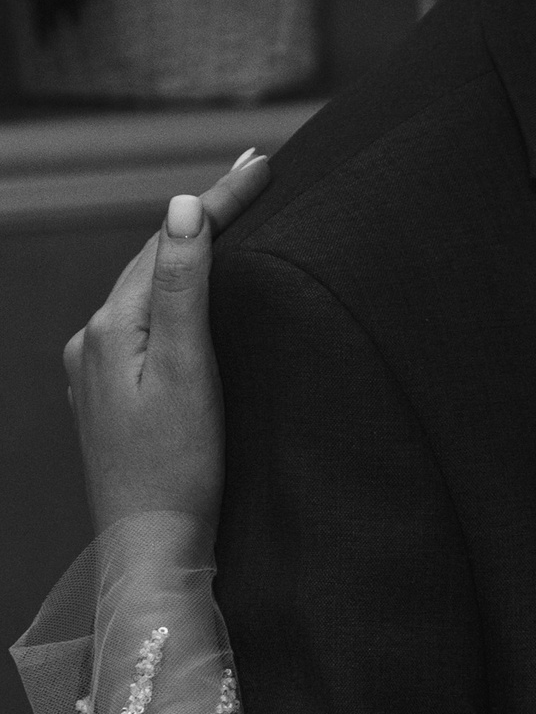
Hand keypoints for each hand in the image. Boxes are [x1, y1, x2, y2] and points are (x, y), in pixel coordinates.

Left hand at [63, 150, 272, 541]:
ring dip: (186, 256)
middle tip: (253, 176)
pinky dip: (173, 298)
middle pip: (152, 260)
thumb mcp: (187, 371)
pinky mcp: (108, 401)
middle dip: (201, 217)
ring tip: (229, 222)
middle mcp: (92, 342)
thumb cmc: (177, 470)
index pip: (168, 241)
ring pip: (147, 293)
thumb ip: (181, 287)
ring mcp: (95, 373)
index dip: (218, 200)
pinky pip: (144, 327)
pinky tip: (193, 297)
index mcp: (110, 328)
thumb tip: (180, 206)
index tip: (264, 163)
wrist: (150, 550)